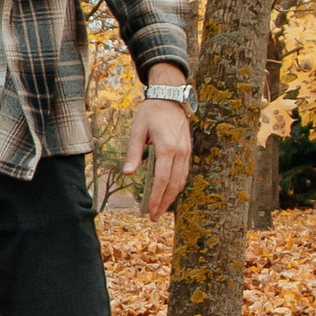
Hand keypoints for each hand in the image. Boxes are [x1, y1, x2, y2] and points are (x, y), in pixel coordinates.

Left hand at [124, 88, 193, 218]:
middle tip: (155, 217)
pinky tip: (169, 194)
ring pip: (181, 181)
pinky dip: (177, 186)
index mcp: (167, 147)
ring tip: (161, 210)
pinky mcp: (187, 151)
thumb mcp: (138, 130)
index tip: (151, 211)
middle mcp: (180, 152)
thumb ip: (133, 153)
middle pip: (173, 184)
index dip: (157, 197)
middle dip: (164, 203)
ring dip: (171, 197)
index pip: (162, 179)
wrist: (170, 98)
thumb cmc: (151, 113)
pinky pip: (184, 173)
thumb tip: (128, 174)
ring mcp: (186, 152)